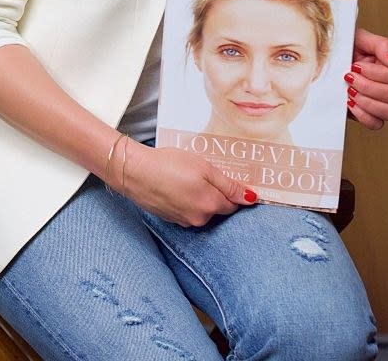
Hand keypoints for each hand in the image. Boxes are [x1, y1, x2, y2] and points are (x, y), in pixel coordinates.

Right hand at [116, 141, 256, 225]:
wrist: (136, 172)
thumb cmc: (171, 165)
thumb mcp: (204, 168)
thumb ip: (228, 185)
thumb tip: (251, 198)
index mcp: (211, 205)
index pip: (233, 204)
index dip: (235, 192)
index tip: (234, 179)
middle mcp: (199, 219)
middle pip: (218, 208)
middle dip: (217, 193)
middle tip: (208, 172)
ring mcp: (183, 221)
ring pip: (202, 209)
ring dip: (201, 196)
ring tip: (189, 175)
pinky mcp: (170, 218)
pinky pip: (187, 210)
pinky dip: (187, 199)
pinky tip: (178, 184)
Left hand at [345, 28, 387, 130]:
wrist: (323, 61)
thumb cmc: (343, 48)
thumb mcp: (360, 38)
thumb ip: (381, 44)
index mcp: (387, 67)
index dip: (375, 73)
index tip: (356, 65)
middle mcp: (386, 85)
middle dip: (366, 86)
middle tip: (349, 77)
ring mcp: (377, 101)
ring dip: (367, 102)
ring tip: (349, 91)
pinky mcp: (366, 114)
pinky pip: (376, 123)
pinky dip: (364, 115)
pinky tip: (350, 103)